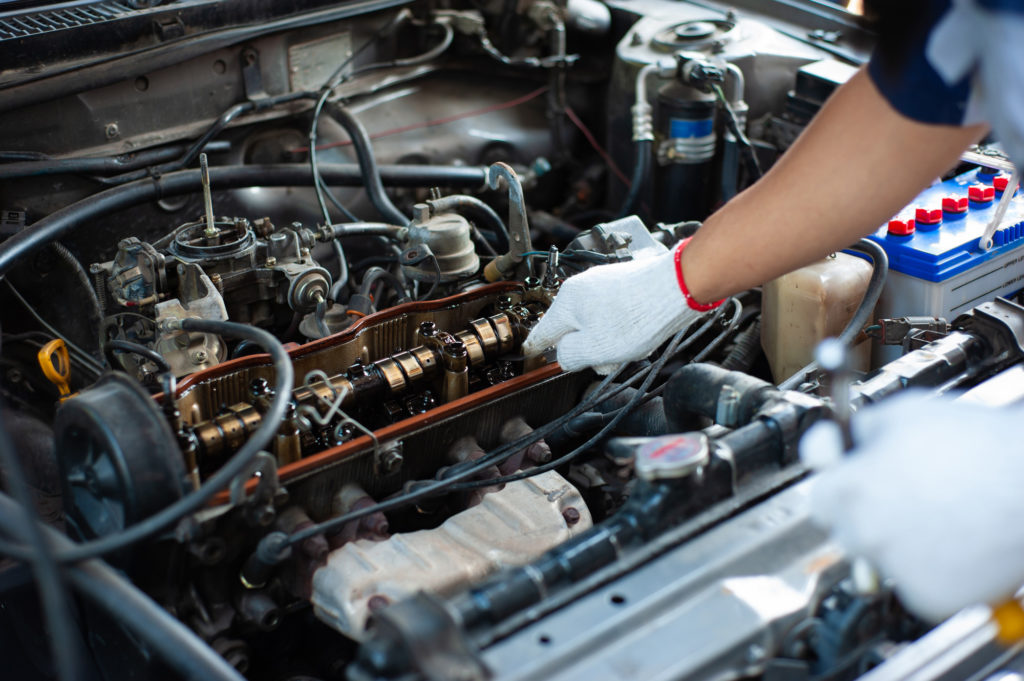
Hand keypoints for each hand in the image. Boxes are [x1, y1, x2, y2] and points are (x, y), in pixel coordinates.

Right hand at [522, 248, 703, 373]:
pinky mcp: (624, 284)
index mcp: (568, 302)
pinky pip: (614, 313)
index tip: (530, 352)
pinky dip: (623, 328)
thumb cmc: (639, 317)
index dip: (537, 347)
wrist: (677, 287)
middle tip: (607, 360)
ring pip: (596, 322)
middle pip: (573, 328)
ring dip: (608, 340)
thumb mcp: (595, 349)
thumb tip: (563, 356)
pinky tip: (640, 332)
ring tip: (631, 345)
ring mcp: (604, 283)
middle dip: (587, 348)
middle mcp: (582, 288)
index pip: (544, 331)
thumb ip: (570, 356)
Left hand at [800, 391, 1023, 621]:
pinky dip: (934, 570)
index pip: (819, 497)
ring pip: (882, 559)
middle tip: (907, 496)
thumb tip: (841, 440)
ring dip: (901, 543)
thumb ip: (860, 429)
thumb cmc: (979, 447)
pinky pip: (917, 584)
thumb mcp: (905, 412)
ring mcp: (895, 570)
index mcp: (850, 490)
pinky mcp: (929, 598)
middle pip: (847, 531)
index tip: (857, 480)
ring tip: (944, 514)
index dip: (842, 485)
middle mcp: (865, 534)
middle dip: (868, 515)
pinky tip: (960, 541)